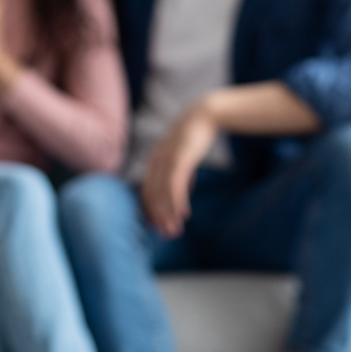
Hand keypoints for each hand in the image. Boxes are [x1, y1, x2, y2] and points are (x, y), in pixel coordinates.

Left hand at [141, 101, 217, 237]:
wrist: (204, 115)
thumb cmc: (193, 139)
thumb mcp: (182, 158)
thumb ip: (178, 176)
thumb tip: (179, 196)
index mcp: (154, 162)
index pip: (146, 192)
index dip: (150, 211)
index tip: (158, 227)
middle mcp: (156, 161)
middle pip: (152, 195)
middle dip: (158, 217)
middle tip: (166, 236)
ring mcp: (167, 159)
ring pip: (163, 192)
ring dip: (167, 213)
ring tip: (173, 230)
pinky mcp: (181, 157)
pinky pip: (176, 184)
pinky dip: (177, 201)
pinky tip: (182, 214)